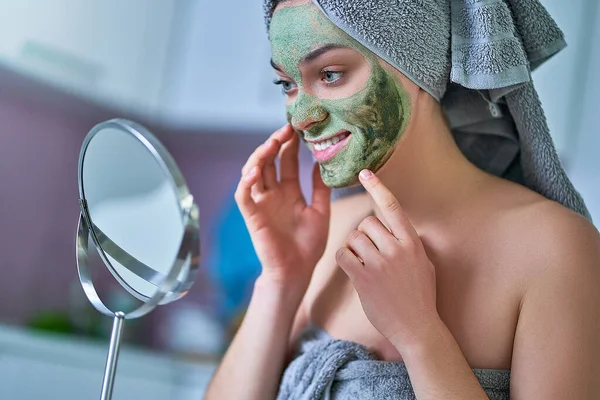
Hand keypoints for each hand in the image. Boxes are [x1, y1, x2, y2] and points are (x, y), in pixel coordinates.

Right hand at [235, 124, 330, 289]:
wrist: (297, 271)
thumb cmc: (308, 245)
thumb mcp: (320, 210)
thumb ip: (320, 187)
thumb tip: (324, 162)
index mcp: (289, 192)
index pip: (286, 161)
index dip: (290, 145)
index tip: (298, 128)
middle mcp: (273, 194)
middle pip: (268, 161)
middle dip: (275, 143)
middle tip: (286, 129)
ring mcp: (261, 203)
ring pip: (253, 172)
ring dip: (260, 156)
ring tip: (271, 143)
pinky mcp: (252, 216)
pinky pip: (243, 195)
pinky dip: (245, 181)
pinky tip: (254, 170)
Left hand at [335, 169, 438, 349]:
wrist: (416, 327)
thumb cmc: (420, 295)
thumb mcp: (424, 263)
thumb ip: (409, 243)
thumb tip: (395, 226)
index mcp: (412, 243)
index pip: (392, 207)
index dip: (378, 187)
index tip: (365, 172)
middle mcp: (396, 249)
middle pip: (367, 223)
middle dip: (363, 234)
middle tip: (369, 251)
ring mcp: (379, 264)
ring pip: (353, 237)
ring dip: (353, 247)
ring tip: (363, 262)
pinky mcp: (363, 278)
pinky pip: (343, 254)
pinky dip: (344, 258)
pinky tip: (353, 268)